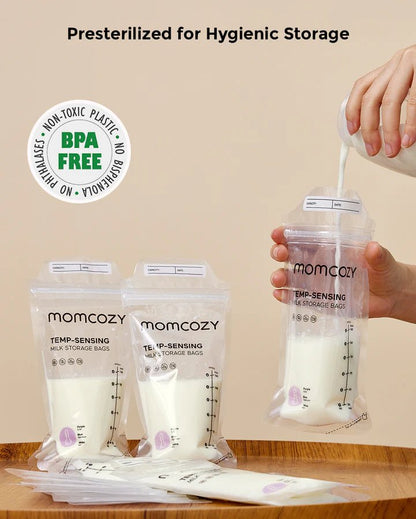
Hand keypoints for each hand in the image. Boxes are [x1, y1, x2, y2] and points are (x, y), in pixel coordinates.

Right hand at [270, 226, 415, 322]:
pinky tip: (280, 295)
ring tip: (279, 279)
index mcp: (329, 247)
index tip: (278, 234)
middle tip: (280, 253)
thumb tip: (373, 247)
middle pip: (290, 254)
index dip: (287, 234)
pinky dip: (286, 296)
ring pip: (290, 276)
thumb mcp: (383, 260)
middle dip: (279, 252)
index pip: (303, 237)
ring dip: (280, 276)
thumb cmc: (384, 272)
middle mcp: (318, 263)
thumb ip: (377, 255)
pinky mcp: (317, 300)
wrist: (390, 296)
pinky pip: (297, 298)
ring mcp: (315, 282)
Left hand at [346, 45, 415, 157]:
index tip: (352, 130)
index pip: (362, 87)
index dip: (353, 109)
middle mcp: (400, 61)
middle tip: (374, 148)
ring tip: (393, 149)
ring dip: (389, 129)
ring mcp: (413, 61)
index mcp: (392, 67)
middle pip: (372, 97)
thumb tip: (382, 134)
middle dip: (370, 128)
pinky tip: (409, 139)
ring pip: (390, 99)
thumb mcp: (412, 85)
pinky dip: (410, 123)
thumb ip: (398, 98)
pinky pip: (414, 99)